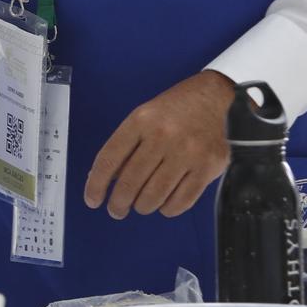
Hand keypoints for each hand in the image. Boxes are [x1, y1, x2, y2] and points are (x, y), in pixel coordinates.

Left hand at [84, 70, 237, 218]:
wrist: (213, 97)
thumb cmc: (174, 111)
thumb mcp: (142, 117)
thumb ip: (123, 146)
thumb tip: (102, 180)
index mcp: (141, 121)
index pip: (109, 159)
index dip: (96, 184)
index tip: (92, 199)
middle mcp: (163, 136)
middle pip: (130, 182)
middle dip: (118, 203)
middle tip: (117, 209)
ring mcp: (188, 152)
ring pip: (154, 196)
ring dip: (142, 207)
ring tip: (140, 205)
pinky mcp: (208, 167)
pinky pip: (181, 201)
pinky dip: (167, 209)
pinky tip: (164, 203)